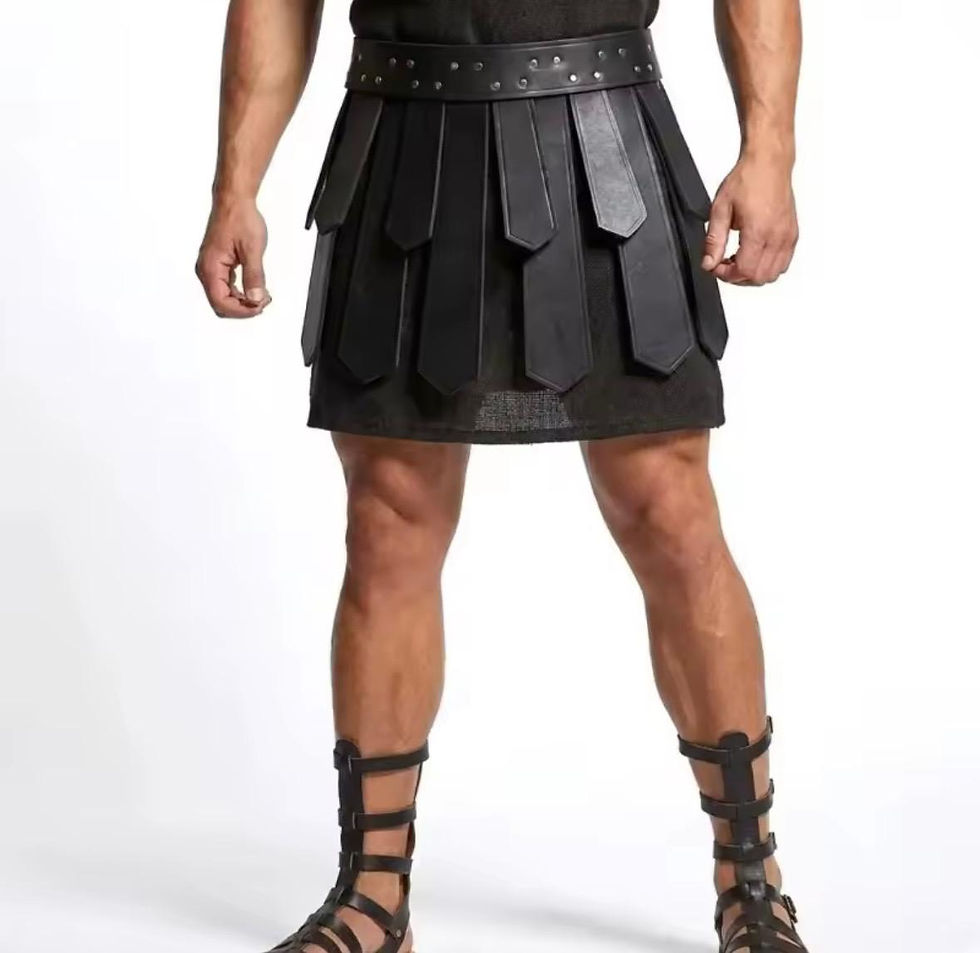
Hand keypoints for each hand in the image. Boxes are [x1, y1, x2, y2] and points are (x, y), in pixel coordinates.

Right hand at [196, 197, 271, 317]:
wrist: (234, 200)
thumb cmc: (238, 217)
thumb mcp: (252, 249)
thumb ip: (254, 276)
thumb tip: (255, 298)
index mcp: (210, 267)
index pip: (221, 302)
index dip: (241, 310)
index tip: (258, 306)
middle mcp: (206, 270)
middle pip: (220, 304)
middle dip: (242, 308)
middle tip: (262, 302)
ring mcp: (211, 268)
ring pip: (223, 297)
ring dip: (243, 302)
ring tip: (262, 296)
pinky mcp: (217, 265)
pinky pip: (226, 287)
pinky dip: (240, 293)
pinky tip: (254, 290)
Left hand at [702, 156, 798, 285]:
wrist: (768, 162)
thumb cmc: (748, 179)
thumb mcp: (720, 209)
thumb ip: (714, 241)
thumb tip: (708, 262)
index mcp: (759, 231)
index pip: (744, 271)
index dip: (725, 275)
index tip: (715, 266)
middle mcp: (777, 236)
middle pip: (759, 277)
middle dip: (738, 277)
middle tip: (724, 264)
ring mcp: (788, 236)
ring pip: (773, 274)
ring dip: (753, 274)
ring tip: (738, 259)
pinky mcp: (792, 233)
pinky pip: (783, 263)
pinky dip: (767, 266)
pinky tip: (754, 254)